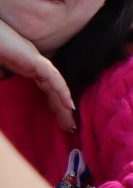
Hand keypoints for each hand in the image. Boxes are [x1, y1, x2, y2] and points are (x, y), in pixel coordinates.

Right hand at [0, 17, 74, 133]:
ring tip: (71, 122)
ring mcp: (36, 61)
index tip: (58, 123)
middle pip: (54, 91)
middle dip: (62, 110)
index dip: (53, 105)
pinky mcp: (33, 58)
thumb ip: (4, 79)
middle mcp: (36, 65)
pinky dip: (60, 89)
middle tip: (69, 128)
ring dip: (64, 104)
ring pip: (56, 86)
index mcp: (27, 68)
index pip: (45, 90)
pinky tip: (68, 104)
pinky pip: (51, 76)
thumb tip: (5, 83)